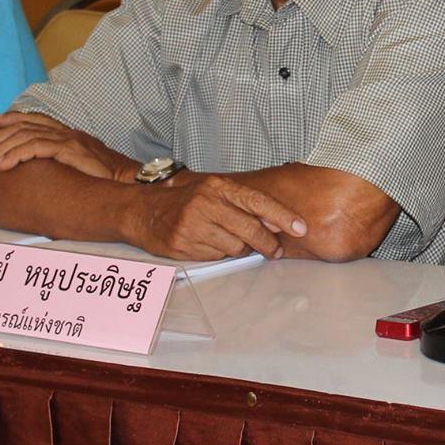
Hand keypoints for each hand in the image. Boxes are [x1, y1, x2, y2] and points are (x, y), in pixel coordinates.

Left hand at [0, 112, 139, 180]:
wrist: (129, 182)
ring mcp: (68, 139)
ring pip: (25, 137)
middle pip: (23, 128)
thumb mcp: (80, 169)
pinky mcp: (71, 149)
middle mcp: (67, 132)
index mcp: (68, 135)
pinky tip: (3, 165)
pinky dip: (16, 155)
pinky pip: (36, 147)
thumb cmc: (106, 180)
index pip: (35, 120)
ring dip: (0, 149)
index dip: (12, 119)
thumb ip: (62, 166)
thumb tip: (41, 176)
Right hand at [126, 171, 308, 260]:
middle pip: (251, 230)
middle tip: (274, 251)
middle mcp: (206, 204)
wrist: (144, 211)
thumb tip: (276, 223)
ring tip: (225, 238)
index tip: (299, 228)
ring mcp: (193, 225)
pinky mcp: (183, 244)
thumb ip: (244, 205)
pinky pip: (215, 257)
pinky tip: (207, 244)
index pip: (258, 202)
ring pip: (235, 248)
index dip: (282, 216)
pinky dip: (217, 254)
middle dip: (267, 244)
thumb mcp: (215, 192)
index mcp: (218, 187)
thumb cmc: (186, 201)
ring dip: (238, 248)